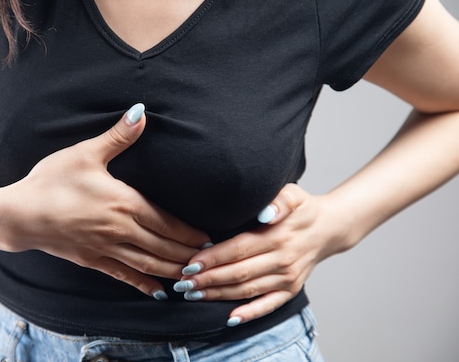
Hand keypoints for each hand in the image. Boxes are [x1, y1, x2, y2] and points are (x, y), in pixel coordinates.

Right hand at [0, 104, 210, 298]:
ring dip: (173, 270)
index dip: (190, 233)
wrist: (19, 213)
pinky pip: (124, 276)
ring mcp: (107, 248)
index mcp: (125, 203)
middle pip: (163, 246)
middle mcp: (121, 230)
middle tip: (210, 261)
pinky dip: (143, 284)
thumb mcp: (86, 153)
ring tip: (192, 276)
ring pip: (149, 264)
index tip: (209, 240)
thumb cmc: (51, 180)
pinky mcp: (92, 260)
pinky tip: (158, 292)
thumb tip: (141, 112)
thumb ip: (118, 136)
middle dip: (189, 254)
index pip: (167, 222)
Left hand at [173, 184, 343, 324]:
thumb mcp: (293, 194)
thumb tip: (265, 212)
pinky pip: (268, 305)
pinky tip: (230, 318)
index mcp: (278, 236)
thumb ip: (278, 200)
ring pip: (247, 290)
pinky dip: (249, 313)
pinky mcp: (291, 290)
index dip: (213, 258)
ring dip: (218, 295)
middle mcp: (283, 260)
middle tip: (182, 283)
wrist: (330, 228)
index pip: (238, 249)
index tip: (190, 263)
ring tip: (193, 295)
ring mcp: (287, 278)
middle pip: (238, 272)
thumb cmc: (302, 209)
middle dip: (208, 279)